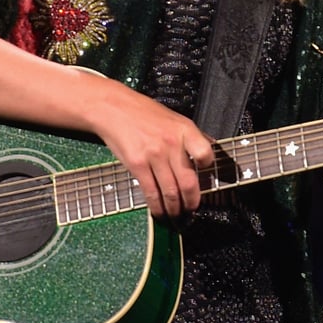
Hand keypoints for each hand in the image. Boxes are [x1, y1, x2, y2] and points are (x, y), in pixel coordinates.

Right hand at [87, 83, 217, 220]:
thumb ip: (191, 136)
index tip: (205, 181)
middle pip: (188, 182)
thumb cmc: (143, 113)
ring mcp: (154, 155)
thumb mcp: (174, 119)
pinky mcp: (137, 164)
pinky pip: (151, 192)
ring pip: (170, 192)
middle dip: (191, 202)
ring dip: (174, 209)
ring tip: (175, 214)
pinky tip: (158, 211)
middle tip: (191, 209)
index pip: (205, 155)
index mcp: (184, 129)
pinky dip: (156, 207)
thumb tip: (208, 152)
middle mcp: (171, 143)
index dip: (209, 171)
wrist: (113, 108)